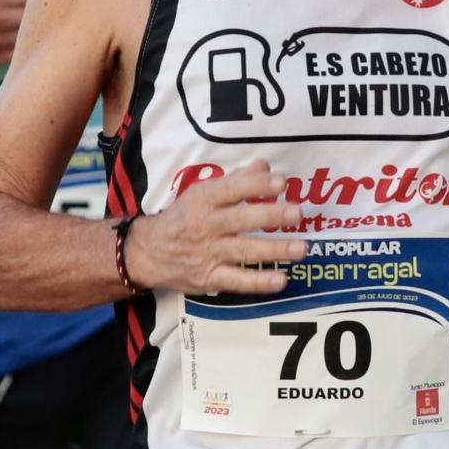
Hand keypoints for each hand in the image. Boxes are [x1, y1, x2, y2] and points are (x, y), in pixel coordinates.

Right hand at [123, 162, 306, 296]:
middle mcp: (205, 226)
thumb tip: (265, 167)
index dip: (255, 185)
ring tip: (301, 248)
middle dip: (270, 216)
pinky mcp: (210, 278)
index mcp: (202, 201)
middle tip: (297, 213)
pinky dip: (259, 282)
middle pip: (240, 220)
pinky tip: (281, 280)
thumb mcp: (201, 194)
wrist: (147, 253)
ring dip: (274, 250)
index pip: (230, 190)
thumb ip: (235, 181)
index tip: (280, 183)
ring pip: (244, 251)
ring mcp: (208, 254)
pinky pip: (237, 281)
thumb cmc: (181, 219)